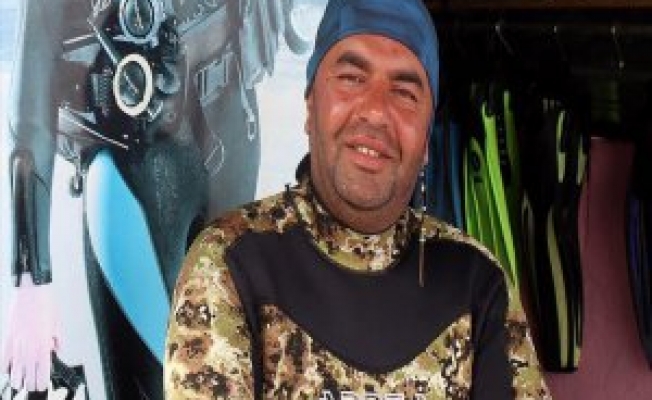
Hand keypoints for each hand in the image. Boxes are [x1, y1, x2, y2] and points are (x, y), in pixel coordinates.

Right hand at [0, 274, 59, 392]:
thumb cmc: (45, 304)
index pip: (44, 367)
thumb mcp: (57, 322)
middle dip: (31, 381)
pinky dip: (4, 364)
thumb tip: (57, 348)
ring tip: (18, 384)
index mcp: (45, 342)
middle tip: (32, 387)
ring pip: (15, 366)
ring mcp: (17, 342)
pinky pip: (4, 355)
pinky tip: (4, 371)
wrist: (31, 291)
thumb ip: (58, 338)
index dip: (43, 379)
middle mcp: (30, 344)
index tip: (43, 385)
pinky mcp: (8, 336)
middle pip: (29, 370)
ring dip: (17, 377)